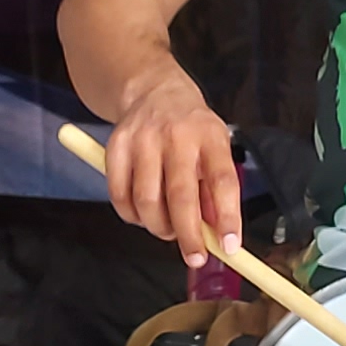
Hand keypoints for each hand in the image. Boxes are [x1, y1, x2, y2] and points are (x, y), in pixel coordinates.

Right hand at [103, 76, 243, 254]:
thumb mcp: (215, 148)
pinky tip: (143, 214)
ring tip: (167, 229)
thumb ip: (215, 190)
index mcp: (209, 136)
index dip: (227, 217)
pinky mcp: (115, 146)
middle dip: (188, 235)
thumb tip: (218, 234)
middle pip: (181, 195)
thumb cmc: (190, 128)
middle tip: (194, 256)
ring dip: (158, 226)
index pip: (222, 181)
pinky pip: (119, 196)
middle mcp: (177, 135)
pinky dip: (131, 216)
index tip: (230, 247)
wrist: (153, 90)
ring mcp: (143, 140)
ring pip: (146, 200)